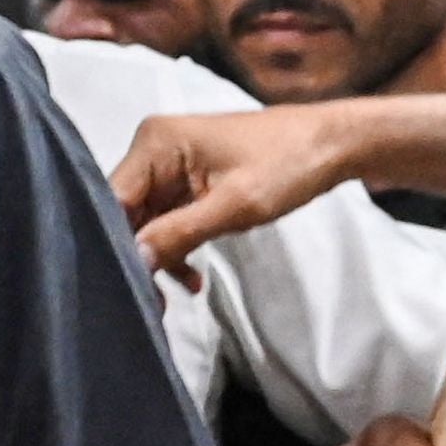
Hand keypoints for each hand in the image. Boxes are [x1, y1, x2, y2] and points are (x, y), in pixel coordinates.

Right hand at [109, 108, 356, 277]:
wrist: (331, 145)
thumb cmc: (287, 165)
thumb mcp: (233, 206)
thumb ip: (179, 234)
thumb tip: (134, 261)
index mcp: (156, 142)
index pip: (114, 199)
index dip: (117, 243)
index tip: (127, 285)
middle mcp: (154, 147)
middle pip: (125, 212)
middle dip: (138, 256)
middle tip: (153, 303)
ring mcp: (170, 163)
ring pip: (145, 221)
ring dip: (160, 256)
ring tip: (177, 295)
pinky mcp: (187, 179)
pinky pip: (166, 218)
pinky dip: (176, 247)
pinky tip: (191, 277)